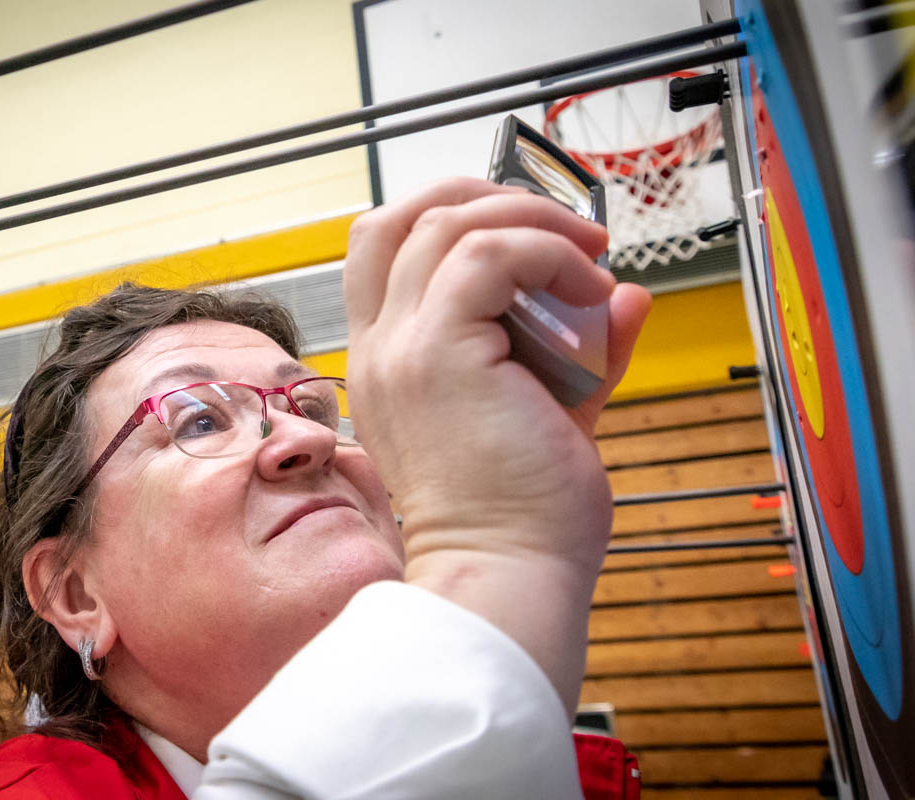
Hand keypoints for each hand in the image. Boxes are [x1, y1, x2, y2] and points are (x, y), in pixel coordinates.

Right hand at [343, 177, 650, 708]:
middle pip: (396, 218)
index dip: (450, 217)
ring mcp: (400, 350)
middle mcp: (379, 349)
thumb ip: (585, 349)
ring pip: (442, 223)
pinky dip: (547, 254)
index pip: (381, 250)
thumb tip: (626, 293)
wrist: (507, 577)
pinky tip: (590, 290)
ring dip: (529, 223)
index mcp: (389, 362)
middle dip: (481, 196)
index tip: (529, 238)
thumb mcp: (556, 410)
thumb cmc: (524, 514)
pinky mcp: (437, 357)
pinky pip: (489, 257)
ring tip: (587, 258)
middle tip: (558, 228)